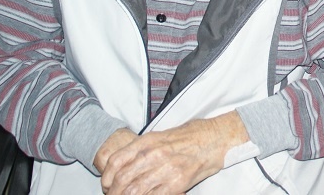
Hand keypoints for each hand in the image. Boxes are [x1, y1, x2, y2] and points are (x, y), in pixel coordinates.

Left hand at [100, 112, 247, 193]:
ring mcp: (166, 169)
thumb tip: (125, 163)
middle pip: (123, 180)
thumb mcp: (162, 135)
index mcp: (148, 141)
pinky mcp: (177, 183)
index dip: (107, 177)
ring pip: (135, 191)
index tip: (106, 185)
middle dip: (114, 193)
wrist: (216, 138)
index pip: (116, 161)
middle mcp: (154, 155)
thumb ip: (143, 148)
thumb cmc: (191, 135)